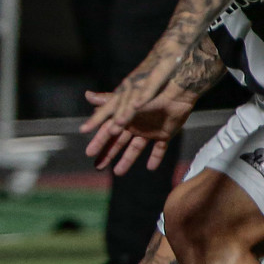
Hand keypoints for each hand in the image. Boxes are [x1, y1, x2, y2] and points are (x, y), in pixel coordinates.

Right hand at [80, 60, 194, 175]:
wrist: (176, 90)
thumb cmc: (149, 92)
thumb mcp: (126, 97)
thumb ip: (107, 101)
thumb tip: (87, 95)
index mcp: (125, 116)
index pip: (108, 131)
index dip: (98, 142)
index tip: (88, 153)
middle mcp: (135, 124)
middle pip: (119, 142)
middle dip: (108, 154)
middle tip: (97, 167)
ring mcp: (149, 130)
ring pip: (136, 148)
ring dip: (127, 160)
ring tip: (118, 173)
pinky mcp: (165, 133)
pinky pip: (159, 149)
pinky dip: (155, 158)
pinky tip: (150, 168)